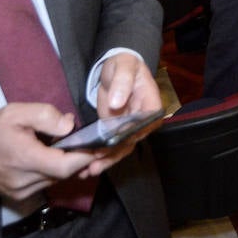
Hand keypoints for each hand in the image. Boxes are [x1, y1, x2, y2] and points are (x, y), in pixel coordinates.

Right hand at [0, 103, 95, 201]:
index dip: (86, 156)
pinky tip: (55, 157)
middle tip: (91, 142)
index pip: (65, 166)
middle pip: (65, 174)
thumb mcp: (15, 112)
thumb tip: (69, 125)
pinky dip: (55, 171)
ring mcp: (23, 192)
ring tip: (74, 147)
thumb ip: (45, 115)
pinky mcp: (21, 196)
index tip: (99, 144)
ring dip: (68, 165)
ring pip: (58, 180)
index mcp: (25, 159)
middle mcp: (26, 181)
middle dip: (80, 159)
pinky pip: (47, 184)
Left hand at [79, 53, 164, 177]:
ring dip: (104, 161)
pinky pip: (111, 147)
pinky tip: (86, 168)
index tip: (110, 144)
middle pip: (130, 142)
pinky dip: (100, 157)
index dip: (127, 137)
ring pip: (120, 149)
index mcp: (151, 106)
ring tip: (87, 172)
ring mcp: (130, 129)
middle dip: (112, 155)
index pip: (143, 126)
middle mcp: (144, 122)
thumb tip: (117, 102)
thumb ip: (122, 83)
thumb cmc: (124, 65)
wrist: (116, 69)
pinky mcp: (116, 132)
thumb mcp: (124, 67)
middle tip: (93, 164)